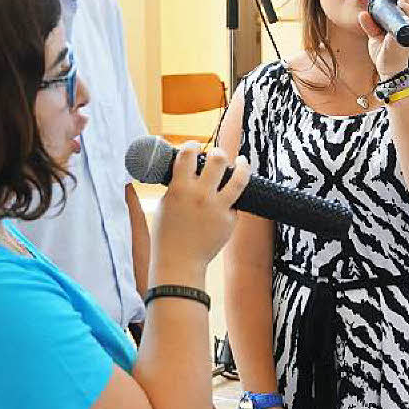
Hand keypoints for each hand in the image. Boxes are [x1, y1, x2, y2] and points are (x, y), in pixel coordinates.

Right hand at [149, 144, 249, 285]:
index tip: (194, 146)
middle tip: (217, 156)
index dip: (192, 145)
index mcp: (180, 188)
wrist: (179, 263)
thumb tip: (188, 169)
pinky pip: (235, 202)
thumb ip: (178, 185)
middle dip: (218, 153)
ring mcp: (218, 207)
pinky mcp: (230, 220)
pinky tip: (228, 199)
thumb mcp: (166, 204)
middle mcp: (201, 195)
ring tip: (242, 161)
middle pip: (218, 159)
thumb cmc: (167, 234)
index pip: (189, 154)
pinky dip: (232, 198)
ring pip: (239, 177)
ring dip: (242, 165)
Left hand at [358, 0, 408, 78]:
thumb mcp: (374, 37)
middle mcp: (407, 24)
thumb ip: (370, 26)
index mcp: (401, 21)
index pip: (402, 1)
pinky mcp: (408, 36)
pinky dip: (407, 11)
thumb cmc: (384, 53)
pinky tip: (401, 4)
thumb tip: (362, 14)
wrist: (388, 71)